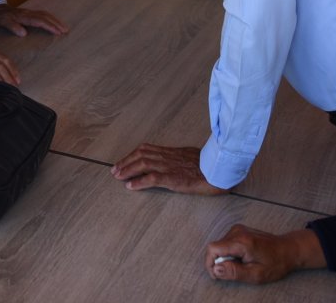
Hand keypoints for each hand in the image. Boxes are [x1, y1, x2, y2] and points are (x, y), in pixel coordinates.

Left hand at [0, 5, 68, 37]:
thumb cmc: (0, 17)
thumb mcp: (3, 22)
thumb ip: (13, 27)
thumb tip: (24, 34)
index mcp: (24, 16)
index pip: (40, 21)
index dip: (49, 26)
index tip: (58, 32)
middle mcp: (29, 13)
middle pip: (46, 17)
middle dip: (56, 23)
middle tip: (66, 31)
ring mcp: (30, 12)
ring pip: (46, 14)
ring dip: (55, 20)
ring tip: (64, 28)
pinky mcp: (30, 12)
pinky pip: (43, 14)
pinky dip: (51, 18)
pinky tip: (55, 22)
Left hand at [110, 143, 224, 194]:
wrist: (220, 172)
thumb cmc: (209, 166)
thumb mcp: (191, 157)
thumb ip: (179, 158)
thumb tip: (172, 161)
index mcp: (172, 152)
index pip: (146, 149)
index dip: (132, 155)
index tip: (123, 161)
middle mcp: (168, 157)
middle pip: (141, 155)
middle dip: (126, 162)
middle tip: (114, 170)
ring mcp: (170, 167)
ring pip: (143, 164)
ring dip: (128, 170)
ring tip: (118, 177)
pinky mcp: (174, 178)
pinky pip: (153, 178)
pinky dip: (140, 181)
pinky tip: (131, 186)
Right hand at [206, 226, 324, 283]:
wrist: (288, 250)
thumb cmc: (275, 263)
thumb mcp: (256, 274)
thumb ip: (235, 272)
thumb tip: (216, 270)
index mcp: (241, 242)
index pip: (212, 249)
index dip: (210, 263)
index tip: (217, 276)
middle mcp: (237, 232)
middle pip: (215, 248)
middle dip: (220, 262)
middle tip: (235, 272)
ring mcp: (238, 229)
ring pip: (219, 246)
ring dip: (225, 258)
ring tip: (242, 265)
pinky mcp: (239, 230)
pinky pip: (225, 243)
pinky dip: (230, 253)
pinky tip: (243, 258)